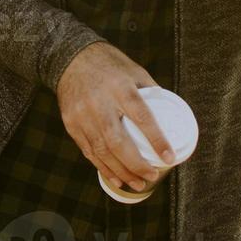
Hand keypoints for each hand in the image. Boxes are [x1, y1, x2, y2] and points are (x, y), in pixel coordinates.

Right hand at [57, 43, 174, 191]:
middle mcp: (100, 102)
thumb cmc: (108, 64)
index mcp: (120, 87)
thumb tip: (171, 116)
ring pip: (102, 150)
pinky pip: (87, 150)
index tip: (169, 157)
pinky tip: (115, 178)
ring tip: (138, 183)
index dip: (157, 139)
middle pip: (118, 141)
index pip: (142, 117)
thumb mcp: (134, 70)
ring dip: (121, 172)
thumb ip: (150, 93)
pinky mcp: (71, 123)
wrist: (70, 57)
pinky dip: (102, 167)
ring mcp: (82, 114)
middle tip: (152, 176)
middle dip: (136, 165)